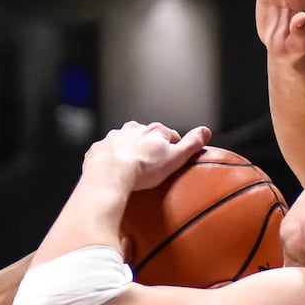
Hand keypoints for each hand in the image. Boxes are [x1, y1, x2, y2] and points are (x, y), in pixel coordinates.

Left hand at [82, 121, 211, 191]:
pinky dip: (110, 160)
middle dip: (149, 149)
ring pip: (125, 143)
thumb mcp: (175, 157)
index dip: (173, 149)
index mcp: (154, 130)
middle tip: (150, 168)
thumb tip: (206, 131)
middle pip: (146, 137)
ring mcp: (113, 138)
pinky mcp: (98, 149)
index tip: (172, 160)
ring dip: (128, 153)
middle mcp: (133, 129)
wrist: (108, 175)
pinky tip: (113, 173)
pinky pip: (107, 153)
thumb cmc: (142, 169)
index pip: (170, 136)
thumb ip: (192, 144)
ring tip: (131, 171)